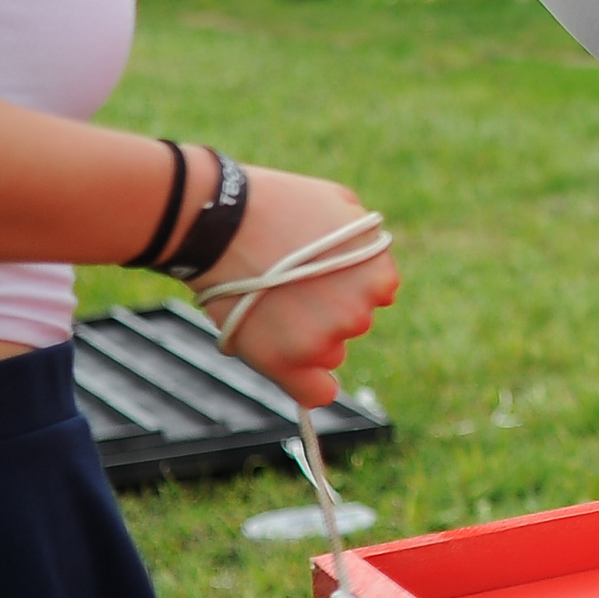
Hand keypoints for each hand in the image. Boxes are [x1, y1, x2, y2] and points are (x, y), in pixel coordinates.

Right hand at [190, 166, 400, 408]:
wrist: (219, 221)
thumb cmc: (278, 204)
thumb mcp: (340, 205)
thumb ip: (365, 243)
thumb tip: (374, 273)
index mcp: (378, 277)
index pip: (376, 291)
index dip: (349, 279)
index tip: (321, 270)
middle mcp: (358, 315)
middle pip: (351, 321)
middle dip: (328, 306)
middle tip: (290, 284)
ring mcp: (320, 342)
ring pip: (328, 352)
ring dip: (309, 336)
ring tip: (271, 303)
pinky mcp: (283, 363)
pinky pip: (315, 393)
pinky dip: (312, 387)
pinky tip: (299, 371)